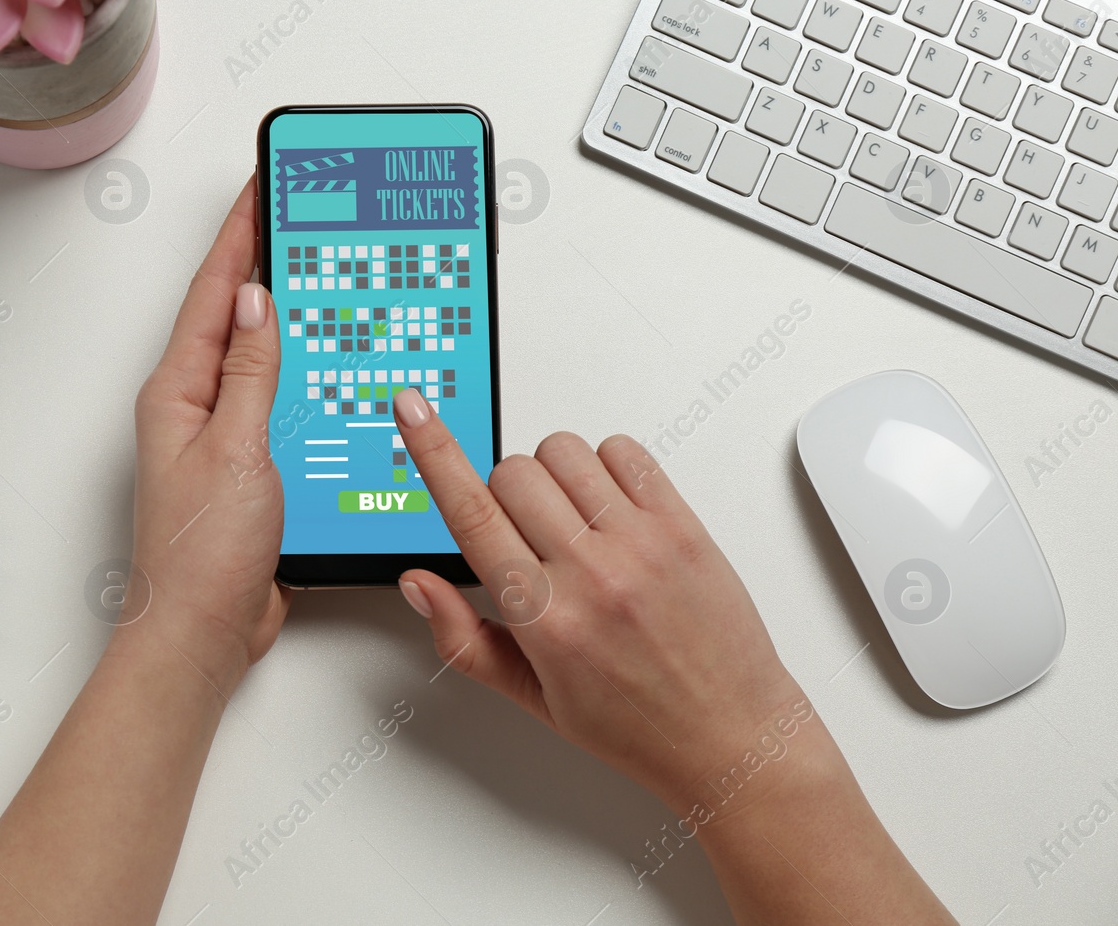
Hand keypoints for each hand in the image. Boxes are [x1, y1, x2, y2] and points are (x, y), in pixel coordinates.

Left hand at [121, 177, 288, 686]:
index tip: (264, 187)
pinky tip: (330, 373)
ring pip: (261, 361)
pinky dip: (303, 382)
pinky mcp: (246, 469)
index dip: (240, 235)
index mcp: (177, 391)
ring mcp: (219, 438)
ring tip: (326, 278)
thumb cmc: (198, 556)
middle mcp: (193, 407)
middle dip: (267, 264)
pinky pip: (277, 407)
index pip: (212, 293)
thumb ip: (250, 374)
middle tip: (303, 219)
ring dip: (291, 323)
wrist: (199, 634)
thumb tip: (256, 303)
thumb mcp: (235, 450)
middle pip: (234, 318)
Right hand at [392, 388, 803, 809]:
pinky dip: (606, 465)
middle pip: (512, 472)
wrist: (730, 737)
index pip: (470, 513)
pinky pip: (625, 451)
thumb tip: (419, 585)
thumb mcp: (533, 697)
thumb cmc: (636, 725)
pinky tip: (611, 510)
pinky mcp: (683, 526)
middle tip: (529, 537)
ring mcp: (641, 545)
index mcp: (545, 620)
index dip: (433, 451)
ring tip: (573, 522)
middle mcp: (592, 575)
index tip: (413, 407)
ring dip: (553, 474)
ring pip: (564, 450)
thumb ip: (464, 638)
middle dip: (505, 494)